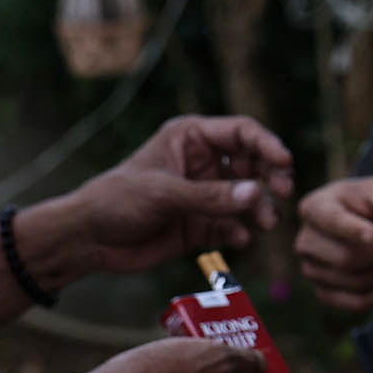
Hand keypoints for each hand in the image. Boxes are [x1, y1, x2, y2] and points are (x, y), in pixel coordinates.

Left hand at [32, 116, 295, 285]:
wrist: (88, 240)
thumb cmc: (117, 200)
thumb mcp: (163, 194)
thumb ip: (210, 197)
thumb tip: (258, 195)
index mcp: (191, 138)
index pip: (241, 132)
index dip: (266, 144)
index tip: (284, 163)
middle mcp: (203, 162)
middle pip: (252, 163)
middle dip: (270, 177)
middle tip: (283, 193)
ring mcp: (204, 194)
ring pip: (246, 197)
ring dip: (260, 208)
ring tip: (266, 224)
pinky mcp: (201, 224)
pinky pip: (232, 225)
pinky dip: (240, 231)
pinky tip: (240, 240)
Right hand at [295, 175, 372, 311]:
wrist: (367, 223)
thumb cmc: (372, 201)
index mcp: (314, 208)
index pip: (332, 222)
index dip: (353, 230)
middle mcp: (305, 241)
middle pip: (346, 258)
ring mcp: (311, 270)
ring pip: (355, 282)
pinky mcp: (325, 292)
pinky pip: (357, 303)